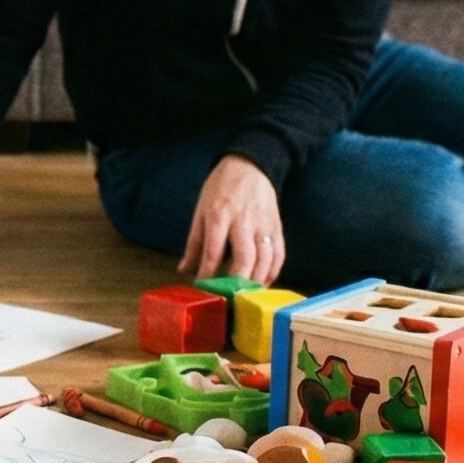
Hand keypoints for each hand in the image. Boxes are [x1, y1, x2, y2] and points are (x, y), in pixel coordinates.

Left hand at [179, 154, 284, 285]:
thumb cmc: (221, 188)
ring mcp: (263, 224)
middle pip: (244, 256)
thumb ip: (194, 243)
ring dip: (257, 280)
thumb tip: (184, 270)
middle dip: (238, 280)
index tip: (203, 288)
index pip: (213, 250)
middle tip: (230, 296)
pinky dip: (273, 271)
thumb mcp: (201, 210)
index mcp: (219, 215)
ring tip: (247, 295)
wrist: (250, 165)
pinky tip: (264, 282)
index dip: (208, 272)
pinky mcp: (277, 226)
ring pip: (265, 258)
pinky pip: (279, 253)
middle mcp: (243, 220)